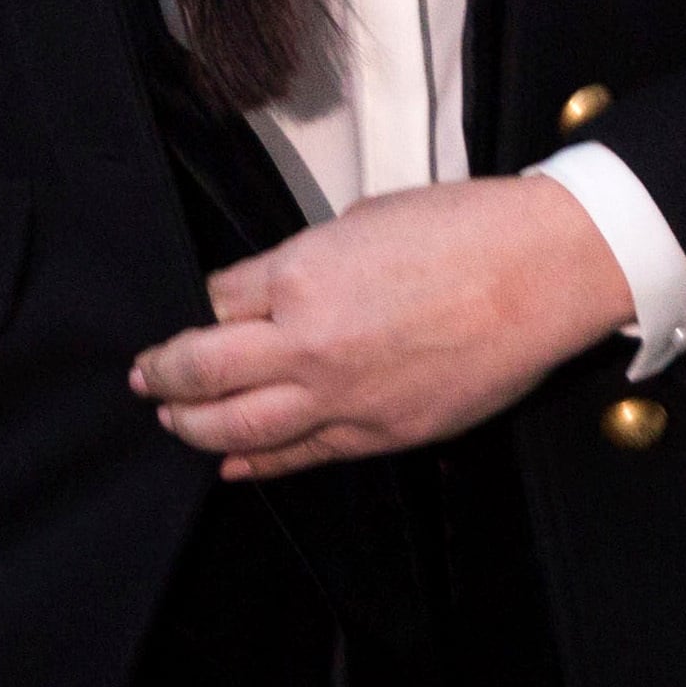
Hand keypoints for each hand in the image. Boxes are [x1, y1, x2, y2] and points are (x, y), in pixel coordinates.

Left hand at [128, 175, 633, 481]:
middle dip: (166, 375)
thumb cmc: (463, 231)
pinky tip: (234, 464)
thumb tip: (281, 288)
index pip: (218, 301)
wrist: (541, 272)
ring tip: (172, 421)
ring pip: (243, 427)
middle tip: (144, 377)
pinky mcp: (383, 433)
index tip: (199, 311)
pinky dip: (261, 462)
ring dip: (196, 427)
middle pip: (206, 372)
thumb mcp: (361, 222)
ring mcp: (344, 397)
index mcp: (299, 277)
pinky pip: (305, 455)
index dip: (202, 308)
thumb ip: (308, 262)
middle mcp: (308, 345)